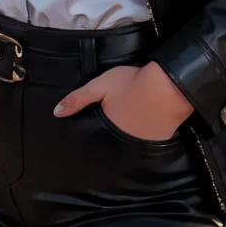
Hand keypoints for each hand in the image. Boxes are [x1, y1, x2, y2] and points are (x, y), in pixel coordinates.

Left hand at [52, 60, 193, 140]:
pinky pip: (147, 141)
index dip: (92, 134)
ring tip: (125, 129)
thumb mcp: (101, 85)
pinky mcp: (160, 140)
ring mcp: (143, 143)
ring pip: (130, 142)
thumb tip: (56, 113)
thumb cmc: (132, 83)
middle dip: (108, 137)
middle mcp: (124, 141)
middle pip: (112, 141)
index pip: (95, 137)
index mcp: (108, 127)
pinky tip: (143, 128)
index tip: (86, 136)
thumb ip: (79, 99)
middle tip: (106, 132)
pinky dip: (144, 135)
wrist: (169, 86)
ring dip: (126, 137)